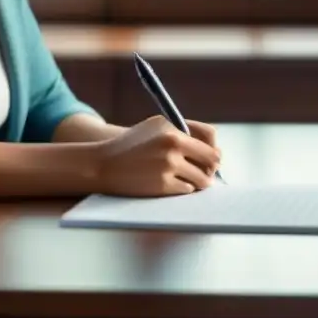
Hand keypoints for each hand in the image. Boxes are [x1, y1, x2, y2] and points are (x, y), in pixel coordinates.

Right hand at [91, 115, 221, 196]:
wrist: (104, 164)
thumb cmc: (132, 144)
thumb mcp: (156, 126)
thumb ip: (183, 131)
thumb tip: (212, 145)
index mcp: (173, 131)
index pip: (210, 140)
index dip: (213, 151)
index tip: (210, 158)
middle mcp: (173, 147)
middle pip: (211, 161)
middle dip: (209, 168)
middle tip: (204, 172)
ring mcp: (168, 167)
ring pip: (202, 179)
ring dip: (198, 181)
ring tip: (187, 179)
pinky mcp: (163, 186)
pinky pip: (187, 190)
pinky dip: (184, 188)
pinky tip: (172, 183)